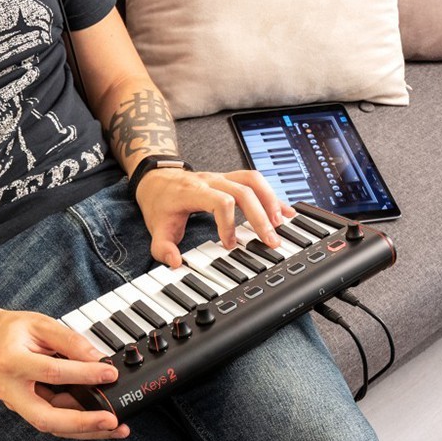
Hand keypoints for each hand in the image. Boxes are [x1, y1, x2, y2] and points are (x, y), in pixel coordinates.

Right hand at [0, 301, 129, 439]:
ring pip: (51, 426)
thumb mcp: (41, 324)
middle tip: (112, 422)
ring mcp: (16, 404)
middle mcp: (10, 390)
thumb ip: (70, 341)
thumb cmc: (11, 331)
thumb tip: (99, 359)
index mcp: (11, 362)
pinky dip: (77, 425)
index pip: (52, 372)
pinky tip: (99, 423)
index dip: (84, 374)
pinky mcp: (25, 410)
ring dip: (85, 430)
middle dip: (82, 423)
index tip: (109, 373)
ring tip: (115, 428)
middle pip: (46, 418)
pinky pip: (53, 421)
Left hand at [134, 167, 296, 267]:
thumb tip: (176, 263)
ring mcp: (222, 177)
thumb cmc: (160, 203)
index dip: (229, 223)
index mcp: (194, 191)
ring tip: (281, 223)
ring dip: (270, 201)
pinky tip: (285, 211)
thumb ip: (163, 248)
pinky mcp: (230, 179)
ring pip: (253, 180)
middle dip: (260, 216)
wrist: (156, 179)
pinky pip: (256, 181)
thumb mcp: (155, 228)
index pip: (220, 201)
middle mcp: (211, 181)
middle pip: (244, 191)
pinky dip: (272, 195)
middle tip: (270, 240)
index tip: (229, 244)